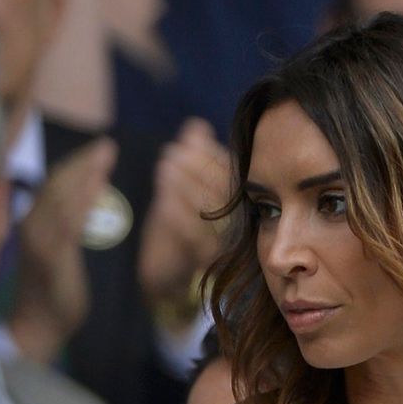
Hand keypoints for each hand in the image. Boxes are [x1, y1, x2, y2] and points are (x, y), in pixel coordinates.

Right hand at [9, 137, 117, 361]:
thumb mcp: (58, 254)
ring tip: (106, 157)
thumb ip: (68, 230)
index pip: (53, 183)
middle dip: (83, 162)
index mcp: (33, 221)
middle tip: (107, 145)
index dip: (75, 164)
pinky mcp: (53, 256)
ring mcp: (41, 239)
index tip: (97, 149)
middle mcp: (32, 224)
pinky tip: (99, 186)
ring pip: (62, 196)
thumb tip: (90, 207)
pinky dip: (84, 200)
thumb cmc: (53, 293)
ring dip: (85, 173)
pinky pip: (69, 221)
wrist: (39, 325)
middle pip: (57, 183)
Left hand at [138, 118, 229, 319]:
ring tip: (164, 167)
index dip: (211, 156)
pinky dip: (178, 217)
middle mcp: (238, 230)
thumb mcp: (184, 185)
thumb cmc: (177, 227)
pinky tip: (162, 201)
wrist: (167, 276)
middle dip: (197, 169)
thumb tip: (195, 127)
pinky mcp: (205, 266)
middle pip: (223, 193)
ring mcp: (224, 249)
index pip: (232, 176)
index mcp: (240, 208)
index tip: (190, 141)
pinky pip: (194, 238)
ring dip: (185, 188)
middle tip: (173, 152)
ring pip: (210, 214)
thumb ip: (194, 156)